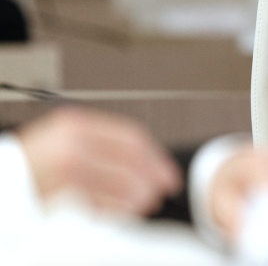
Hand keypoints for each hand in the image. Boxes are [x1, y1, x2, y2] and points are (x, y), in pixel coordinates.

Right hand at [17, 106, 181, 214]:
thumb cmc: (30, 163)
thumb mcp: (63, 137)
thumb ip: (99, 143)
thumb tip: (144, 161)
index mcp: (78, 124)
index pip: (131, 137)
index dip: (155, 156)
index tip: (167, 170)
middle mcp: (75, 144)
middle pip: (132, 162)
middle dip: (153, 178)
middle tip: (165, 188)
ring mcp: (69, 171)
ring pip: (123, 186)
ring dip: (140, 197)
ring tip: (146, 202)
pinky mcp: (64, 196)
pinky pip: (105, 206)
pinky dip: (120, 210)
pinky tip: (126, 212)